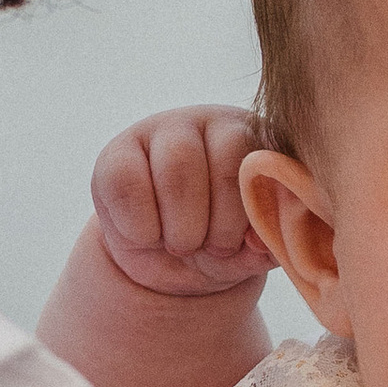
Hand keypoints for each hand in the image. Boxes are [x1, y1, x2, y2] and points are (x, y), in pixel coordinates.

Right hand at [90, 106, 269, 296]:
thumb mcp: (251, 253)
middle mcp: (215, 123)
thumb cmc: (219, 247)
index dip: (254, 213)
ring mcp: (165, 130)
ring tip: (182, 246)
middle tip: (213, 249)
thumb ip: (268, 241)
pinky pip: (125, 181)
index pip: (270, 162)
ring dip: (182, 228)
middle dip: (220, 226)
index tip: (245, 244)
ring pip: (178, 167)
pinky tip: (147, 236)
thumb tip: (261, 237)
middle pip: (226, 163)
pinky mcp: (117, 152)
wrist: (164, 263)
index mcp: (261, 141)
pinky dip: (139, 226)